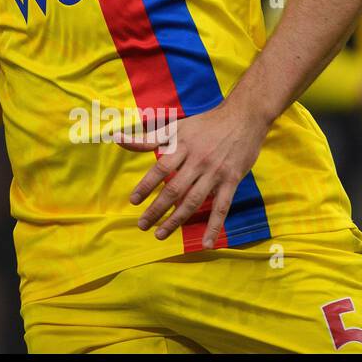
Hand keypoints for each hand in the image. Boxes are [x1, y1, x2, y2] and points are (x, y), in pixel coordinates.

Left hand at [114, 96, 269, 249]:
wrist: (243, 117)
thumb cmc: (205, 123)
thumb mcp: (176, 127)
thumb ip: (148, 138)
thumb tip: (118, 139)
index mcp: (182, 146)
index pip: (159, 170)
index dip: (145, 186)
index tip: (133, 201)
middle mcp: (197, 161)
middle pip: (174, 189)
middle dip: (156, 209)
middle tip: (142, 225)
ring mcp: (215, 172)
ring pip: (194, 201)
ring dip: (176, 220)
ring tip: (160, 234)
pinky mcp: (232, 181)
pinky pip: (222, 208)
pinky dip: (214, 227)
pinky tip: (207, 243)